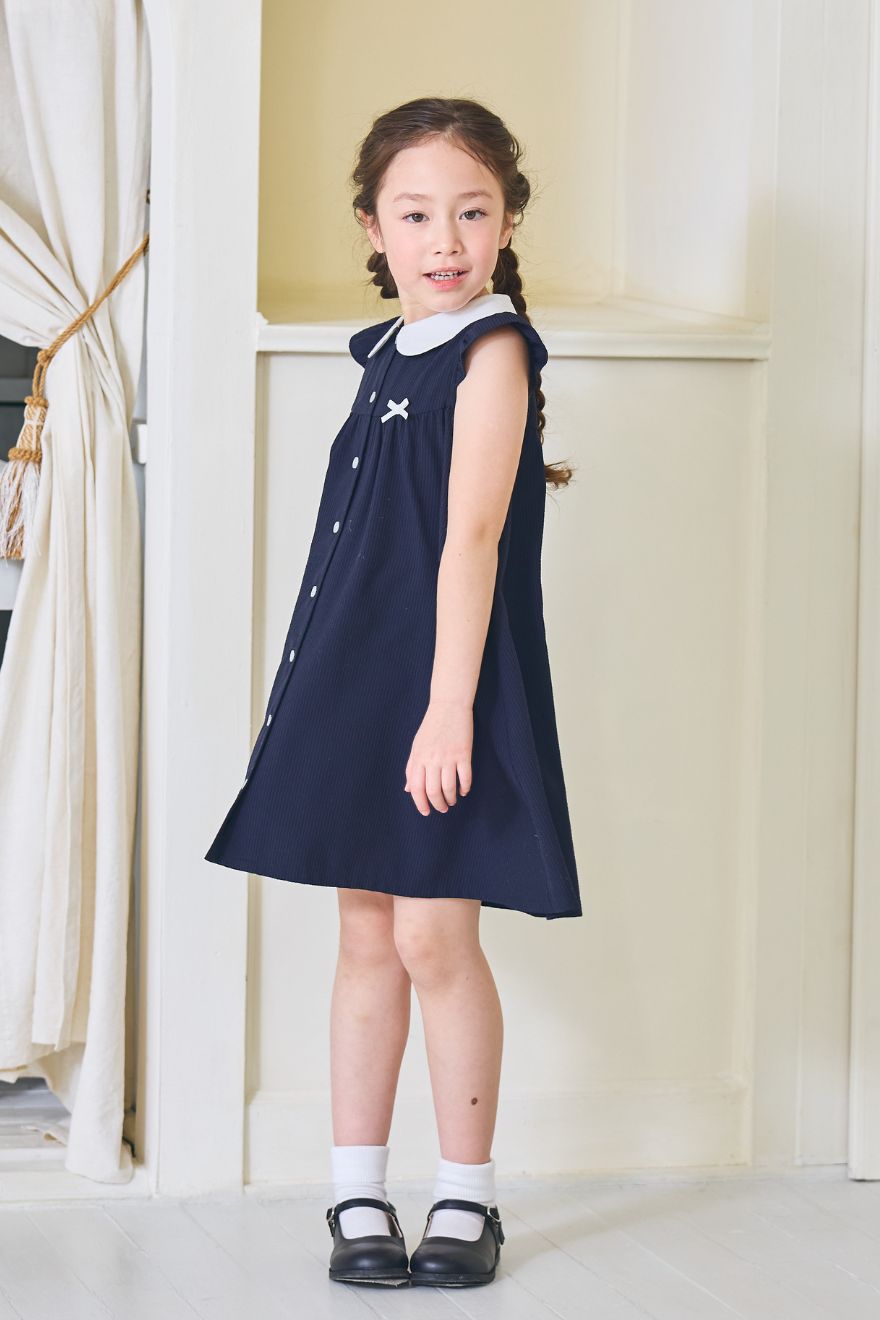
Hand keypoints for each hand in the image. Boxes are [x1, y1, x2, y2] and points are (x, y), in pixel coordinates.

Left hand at [404, 699, 472, 814]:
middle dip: (438, 805)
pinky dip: (465, 788)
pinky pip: (465, 777)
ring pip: (449, 787)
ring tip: (452, 801)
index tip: (426, 811)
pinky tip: (463, 791)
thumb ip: (412, 768)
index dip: (420, 804)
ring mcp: (449, 756)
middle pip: (433, 791)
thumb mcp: (416, 746)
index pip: (417, 788)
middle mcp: (432, 759)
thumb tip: (408, 789)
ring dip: (451, 798)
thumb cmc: (431, 727)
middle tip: (442, 808)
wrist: (448, 706)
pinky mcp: (464, 753)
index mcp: (419, 757)